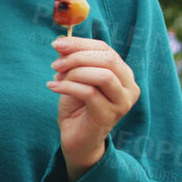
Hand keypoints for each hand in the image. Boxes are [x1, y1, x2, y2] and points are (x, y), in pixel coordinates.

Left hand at [47, 36, 138, 181]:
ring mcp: (122, 103)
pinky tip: (53, 87)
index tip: (57, 44)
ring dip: (75, 73)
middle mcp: (129, 87)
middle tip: (56, 64)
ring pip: (103, 75)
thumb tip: (62, 43)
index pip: (105, 49)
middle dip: (77, 57)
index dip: (80, 43)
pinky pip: (89, 93)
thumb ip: (74, 60)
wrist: (76, 139)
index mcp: (124, 74)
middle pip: (107, 59)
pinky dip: (68, 87)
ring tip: (56, 78)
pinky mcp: (109, 116)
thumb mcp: (76, 77)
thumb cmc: (78, 106)